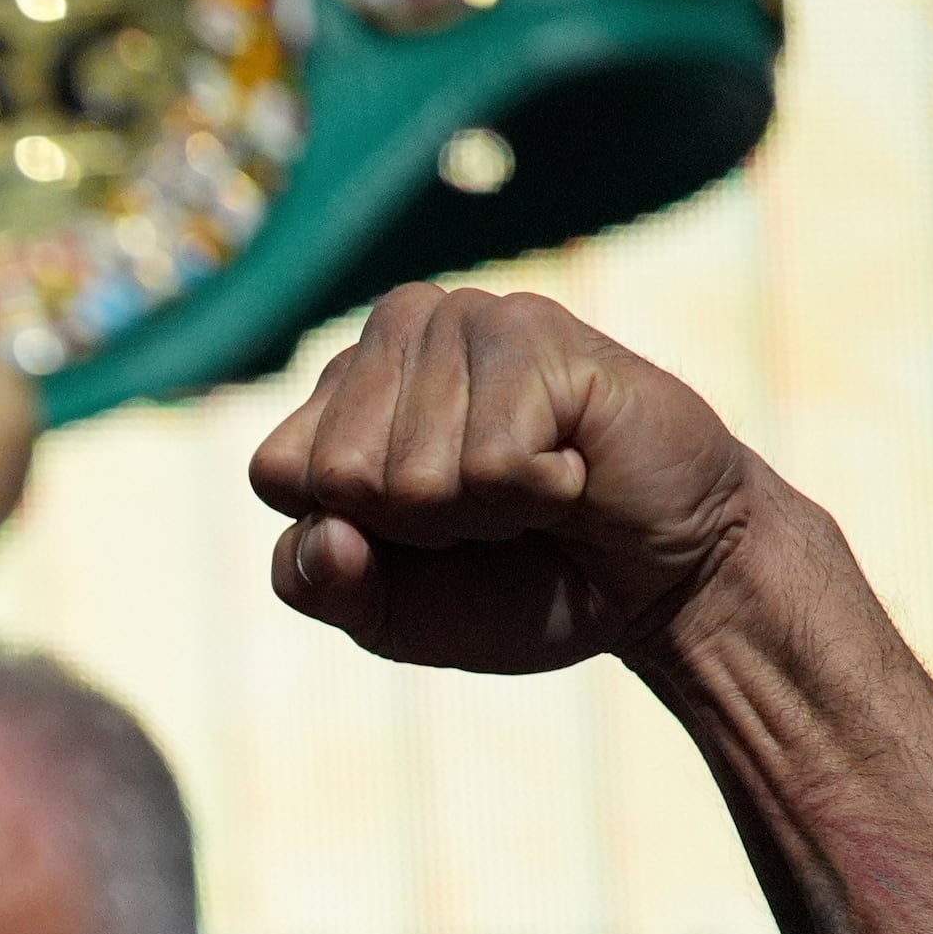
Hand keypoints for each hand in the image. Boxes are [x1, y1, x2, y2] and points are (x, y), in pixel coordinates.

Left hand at [249, 286, 759, 672]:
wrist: (656, 583)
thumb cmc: (519, 583)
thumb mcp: (391, 612)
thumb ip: (318, 584)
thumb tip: (321, 532)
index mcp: (338, 394)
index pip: (277, 473)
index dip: (351, 536)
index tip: (424, 533)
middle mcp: (392, 335)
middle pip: (339, 476)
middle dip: (417, 527)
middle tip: (490, 510)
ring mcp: (463, 321)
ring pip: (412, 474)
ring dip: (485, 512)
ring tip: (536, 486)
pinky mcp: (535, 332)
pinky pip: (490, 461)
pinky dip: (538, 493)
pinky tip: (573, 466)